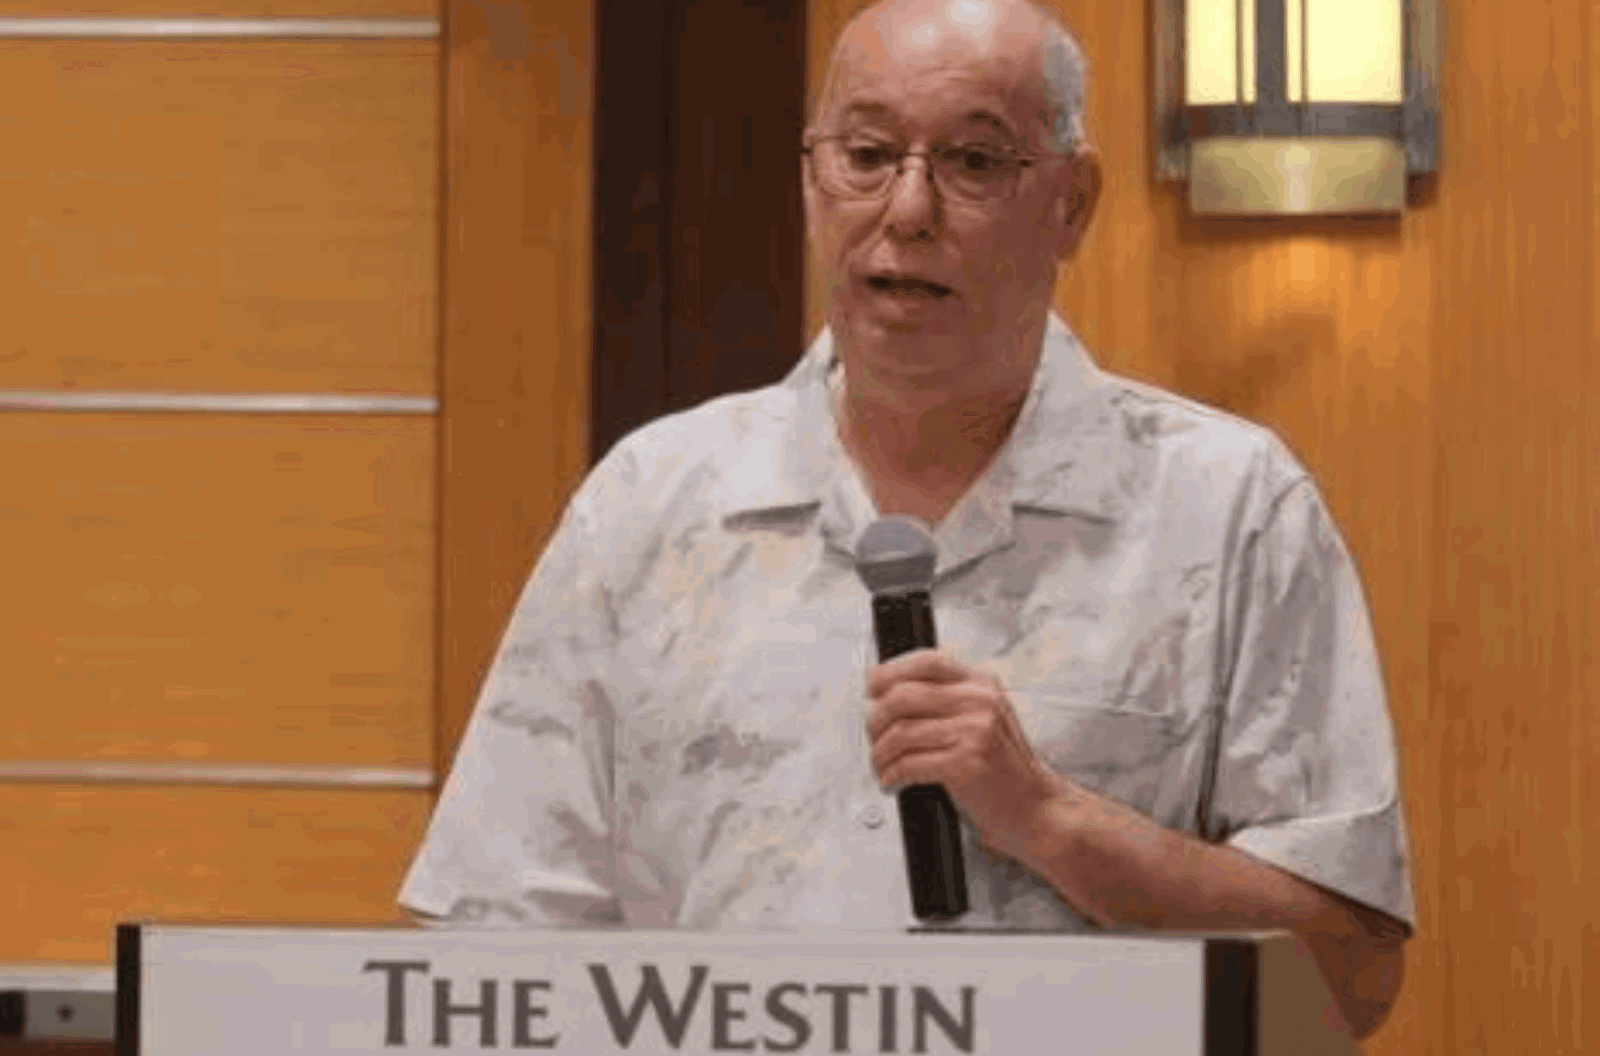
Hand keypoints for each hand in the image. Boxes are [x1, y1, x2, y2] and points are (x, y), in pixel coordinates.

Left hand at [866, 648, 1066, 861]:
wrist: (1035, 807)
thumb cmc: (1004, 769)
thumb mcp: (982, 719)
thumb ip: (944, 699)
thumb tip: (888, 687)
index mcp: (982, 685)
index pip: (928, 662)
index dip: (891, 672)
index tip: (872, 687)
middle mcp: (979, 703)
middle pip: (904, 696)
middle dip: (876, 720)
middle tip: (874, 737)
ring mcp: (974, 732)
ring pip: (901, 733)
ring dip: (880, 754)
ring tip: (881, 765)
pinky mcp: (965, 764)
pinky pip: (909, 764)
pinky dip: (892, 775)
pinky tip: (893, 781)